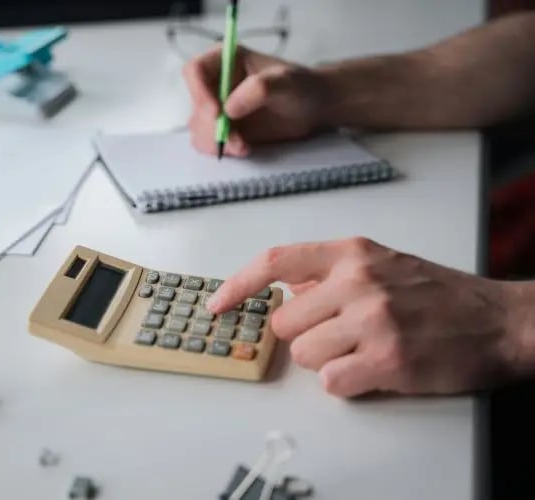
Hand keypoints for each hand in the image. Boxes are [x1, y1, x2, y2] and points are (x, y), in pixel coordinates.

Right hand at [182, 46, 328, 156]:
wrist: (313, 108)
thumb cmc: (301, 86)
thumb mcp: (285, 81)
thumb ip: (259, 89)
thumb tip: (229, 109)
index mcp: (223, 60)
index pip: (194, 71)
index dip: (199, 93)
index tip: (218, 113)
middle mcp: (214, 83)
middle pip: (195, 105)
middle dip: (212, 126)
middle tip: (236, 139)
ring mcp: (216, 108)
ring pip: (198, 128)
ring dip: (217, 141)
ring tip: (244, 146)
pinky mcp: (223, 129)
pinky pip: (208, 143)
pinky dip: (222, 149)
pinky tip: (244, 148)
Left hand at [206, 237, 533, 396]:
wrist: (498, 321)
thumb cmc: (436, 294)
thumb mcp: (381, 264)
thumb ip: (329, 273)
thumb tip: (286, 289)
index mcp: (352, 253)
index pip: (276, 261)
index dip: (239, 284)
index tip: (217, 305)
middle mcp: (358, 281)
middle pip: (285, 323)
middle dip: (305, 335)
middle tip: (340, 335)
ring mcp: (373, 320)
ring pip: (305, 355)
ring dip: (327, 361)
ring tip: (363, 351)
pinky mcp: (387, 360)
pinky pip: (331, 383)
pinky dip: (347, 383)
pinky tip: (374, 370)